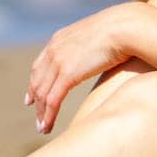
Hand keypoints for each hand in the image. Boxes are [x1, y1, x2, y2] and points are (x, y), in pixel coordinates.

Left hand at [25, 3, 142, 133]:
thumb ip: (89, 46)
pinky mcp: (68, 74)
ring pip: (43, 93)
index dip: (34, 83)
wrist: (124, 27)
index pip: (39, 65)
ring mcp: (59, 62)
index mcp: (59, 39)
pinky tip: (48, 126)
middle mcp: (54, 50)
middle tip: (38, 118)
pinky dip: (48, 115)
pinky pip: (53, 100)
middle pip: (37, 81)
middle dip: (36, 101)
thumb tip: (97, 55)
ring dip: (41, 113)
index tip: (32, 98)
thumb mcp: (95, 36)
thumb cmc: (120, 30)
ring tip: (43, 129)